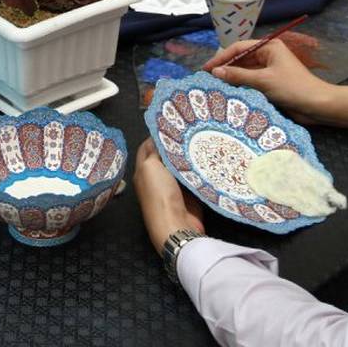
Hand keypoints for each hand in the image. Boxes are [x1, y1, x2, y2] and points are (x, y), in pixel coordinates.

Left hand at [134, 138, 204, 256]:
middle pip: (165, 155)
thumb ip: (153, 152)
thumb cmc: (159, 194)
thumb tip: (158, 138)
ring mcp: (173, 187)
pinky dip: (197, 168)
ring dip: (187, 154)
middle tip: (187, 128)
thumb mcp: (150, 167)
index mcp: (143, 171)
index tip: (169, 122)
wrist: (176, 225)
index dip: (155, 134)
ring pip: (180, 165)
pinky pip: (193, 176)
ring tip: (198, 137)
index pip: (147, 147)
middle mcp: (156, 178)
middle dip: (174, 143)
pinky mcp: (189, 194)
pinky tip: (205, 156)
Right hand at [203, 39, 347, 128]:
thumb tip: (215, 72)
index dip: (221, 57)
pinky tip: (229, 93)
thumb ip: (238, 75)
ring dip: (232, 78)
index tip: (206, 68)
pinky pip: (251, 82)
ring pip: (245, 71)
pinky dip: (241, 87)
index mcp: (269, 47)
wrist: (317, 106)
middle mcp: (268, 55)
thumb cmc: (293, 87)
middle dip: (225, 67)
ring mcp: (270, 70)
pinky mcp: (271, 84)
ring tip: (214, 86)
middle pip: (241, 59)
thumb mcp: (263, 80)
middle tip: (207, 78)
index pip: (239, 48)